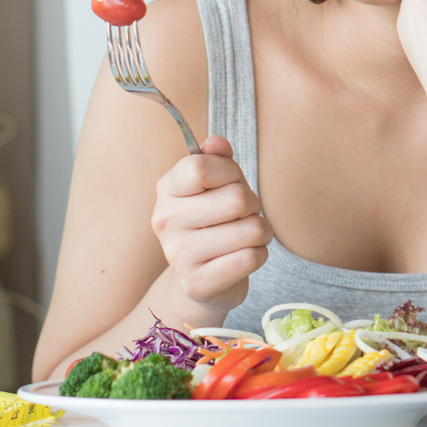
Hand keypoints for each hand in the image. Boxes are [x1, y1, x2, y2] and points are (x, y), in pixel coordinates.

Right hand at [151, 135, 272, 311]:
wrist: (203, 279)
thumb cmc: (214, 221)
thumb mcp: (215, 186)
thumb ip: (217, 159)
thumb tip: (216, 142)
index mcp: (166, 189)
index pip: (200, 167)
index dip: (230, 171)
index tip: (232, 182)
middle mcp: (165, 221)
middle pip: (237, 199)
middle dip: (253, 205)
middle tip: (244, 215)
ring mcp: (178, 255)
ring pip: (252, 230)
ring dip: (261, 232)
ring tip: (246, 236)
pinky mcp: (197, 284)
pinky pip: (251, 258)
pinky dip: (259, 256)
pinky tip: (242, 257)